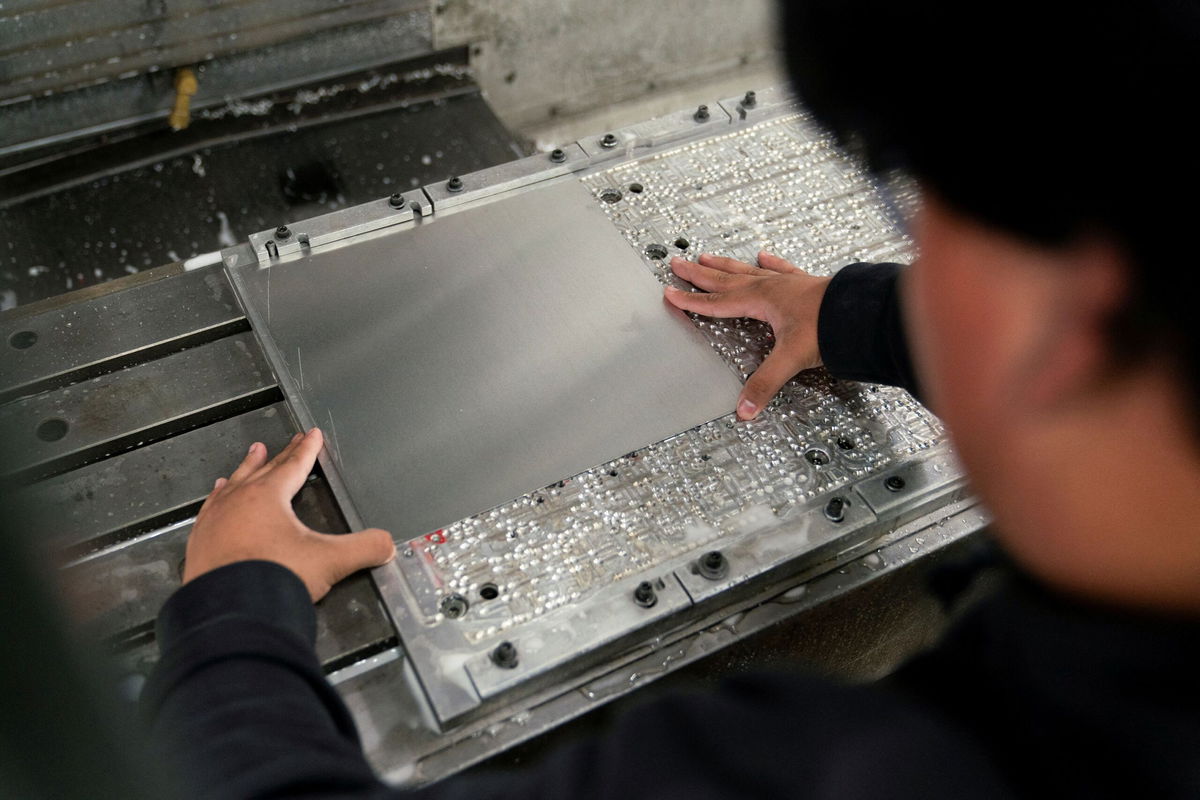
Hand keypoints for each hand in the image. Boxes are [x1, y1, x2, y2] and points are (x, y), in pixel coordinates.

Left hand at [183, 428, 395, 600]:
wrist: (230, 611)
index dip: (307, 450)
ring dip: (246, 469)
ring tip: (252, 456)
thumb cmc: (276, 577)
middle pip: (263, 469)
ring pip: (233, 484)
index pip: (294, 465)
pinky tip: (217, 496)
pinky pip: (211, 508)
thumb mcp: (329, 561)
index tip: (312, 434)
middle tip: (287, 440)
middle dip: (279, 454)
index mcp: (269, 496)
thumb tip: (387, 545)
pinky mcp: (201, 541)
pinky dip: (218, 497)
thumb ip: (363, 549)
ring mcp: (215, 520)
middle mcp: (239, 500)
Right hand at [664, 251, 831, 419]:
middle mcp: (769, 287)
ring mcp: (786, 283)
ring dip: (725, 265)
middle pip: (725, 279)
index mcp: (761, 301)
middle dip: (699, 274)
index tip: (671, 293)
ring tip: (707, 256)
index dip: (692, 301)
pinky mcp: (804, 283)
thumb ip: (765, 384)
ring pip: (747, 270)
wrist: (860, 312)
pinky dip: (770, 262)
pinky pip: (780, 268)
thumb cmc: (828, 328)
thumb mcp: (791, 359)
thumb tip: (744, 409)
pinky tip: (763, 255)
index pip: (717, 303)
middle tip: (678, 264)